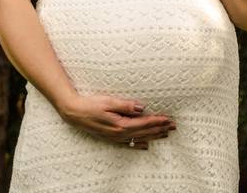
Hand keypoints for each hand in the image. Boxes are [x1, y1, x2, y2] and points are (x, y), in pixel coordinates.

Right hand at [57, 93, 175, 149]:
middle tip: (173, 126)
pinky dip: (139, 144)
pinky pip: (128, 143)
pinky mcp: (110, 137)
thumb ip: (126, 105)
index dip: (157, 121)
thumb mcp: (109, 101)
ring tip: (166, 134)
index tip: (169, 119)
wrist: (73, 113)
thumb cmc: (91, 104)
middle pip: (144, 132)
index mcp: (120, 124)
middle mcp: (119, 133)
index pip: (144, 123)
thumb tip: (142, 107)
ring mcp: (115, 137)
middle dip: (160, 129)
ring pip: (139, 138)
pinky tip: (146, 146)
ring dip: (153, 136)